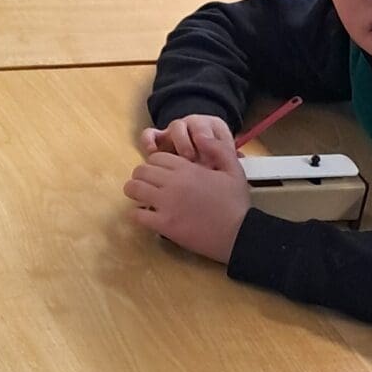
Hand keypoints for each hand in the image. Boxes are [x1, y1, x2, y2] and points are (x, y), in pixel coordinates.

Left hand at [123, 149, 250, 263]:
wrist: (238, 233)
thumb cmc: (236, 202)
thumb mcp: (234, 169)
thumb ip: (218, 149)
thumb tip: (201, 138)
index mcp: (187, 168)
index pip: (156, 157)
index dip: (155, 164)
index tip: (160, 173)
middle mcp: (173, 183)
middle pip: (141, 171)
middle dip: (141, 176)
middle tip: (148, 185)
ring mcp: (166, 204)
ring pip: (134, 189)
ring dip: (135, 191)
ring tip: (142, 198)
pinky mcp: (164, 225)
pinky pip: (137, 214)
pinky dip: (137, 214)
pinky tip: (146, 215)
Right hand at [138, 113, 238, 167]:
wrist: (200, 158)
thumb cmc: (214, 161)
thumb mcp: (227, 158)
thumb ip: (231, 157)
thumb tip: (238, 158)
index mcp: (214, 127)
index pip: (213, 126)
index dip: (209, 139)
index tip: (209, 155)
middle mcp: (194, 125)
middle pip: (193, 125)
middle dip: (195, 142)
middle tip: (196, 160)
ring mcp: (176, 132)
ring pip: (174, 127)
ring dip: (179, 143)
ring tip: (183, 160)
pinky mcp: (160, 140)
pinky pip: (151, 134)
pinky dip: (149, 140)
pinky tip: (152, 152)